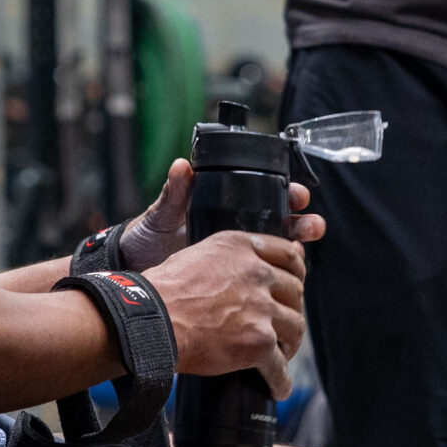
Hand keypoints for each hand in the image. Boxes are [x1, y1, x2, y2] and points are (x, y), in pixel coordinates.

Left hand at [117, 161, 325, 271]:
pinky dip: (279, 278)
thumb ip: (174, 192)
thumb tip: (182, 166)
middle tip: (312, 227)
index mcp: (225, 206)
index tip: (298, 193)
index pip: (265, 194)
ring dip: (297, 250)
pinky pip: (263, 278)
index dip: (287, 192)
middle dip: (302, 223)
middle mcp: (237, 230)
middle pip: (281, 223)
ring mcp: (238, 257)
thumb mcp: (161, 214)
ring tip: (305, 251)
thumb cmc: (148, 237)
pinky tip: (286, 280)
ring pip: (278, 252)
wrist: (134, 271)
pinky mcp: (234, 281)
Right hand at [139, 231, 307, 397]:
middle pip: (295, 292)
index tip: (292, 283)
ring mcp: (261, 310)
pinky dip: (280, 381)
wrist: (152, 322)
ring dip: (290, 343)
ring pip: (295, 327)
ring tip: (281, 354)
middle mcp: (257, 274)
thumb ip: (231, 256)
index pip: (288, 254)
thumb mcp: (200, 254)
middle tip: (281, 323)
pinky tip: (277, 388)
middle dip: (291, 309)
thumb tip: (255, 263)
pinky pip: (280, 367)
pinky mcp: (259, 343)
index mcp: (242, 248)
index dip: (295, 271)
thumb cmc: (165, 290)